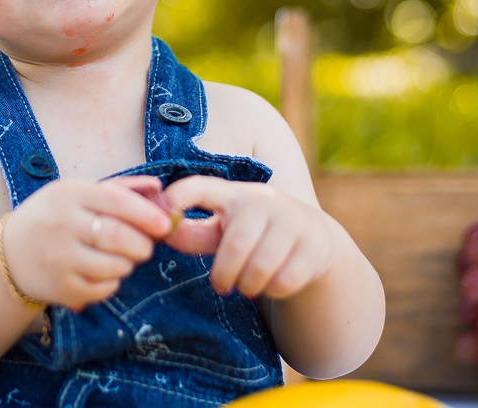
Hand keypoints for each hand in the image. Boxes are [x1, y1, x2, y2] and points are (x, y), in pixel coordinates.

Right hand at [2, 177, 173, 310]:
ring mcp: (59, 258)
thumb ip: (118, 189)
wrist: (9, 255)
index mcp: (68, 194)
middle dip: (142, 244)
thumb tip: (157, 187)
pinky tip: (101, 273)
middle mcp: (61, 224)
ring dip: (127, 264)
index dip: (146, 213)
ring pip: (114, 266)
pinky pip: (103, 289)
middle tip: (145, 247)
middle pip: (117, 236)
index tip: (166, 224)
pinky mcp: (59, 287)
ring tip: (121, 258)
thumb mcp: (76, 194)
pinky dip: (111, 283)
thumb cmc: (53, 218)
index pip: (115, 201)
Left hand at [162, 176, 335, 299]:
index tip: (166, 205)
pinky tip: (271, 283)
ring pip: (262, 267)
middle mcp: (264, 201)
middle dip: (224, 273)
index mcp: (234, 195)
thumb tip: (163, 233)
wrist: (312, 237)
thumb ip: (193, 234)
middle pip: (236, 243)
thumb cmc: (253, 234)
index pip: (203, 186)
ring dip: (247, 285)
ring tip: (245, 286)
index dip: (182, 194)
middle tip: (221, 286)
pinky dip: (272, 291)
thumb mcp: (223, 230)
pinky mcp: (314, 245)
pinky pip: (286, 280)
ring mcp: (293, 221)